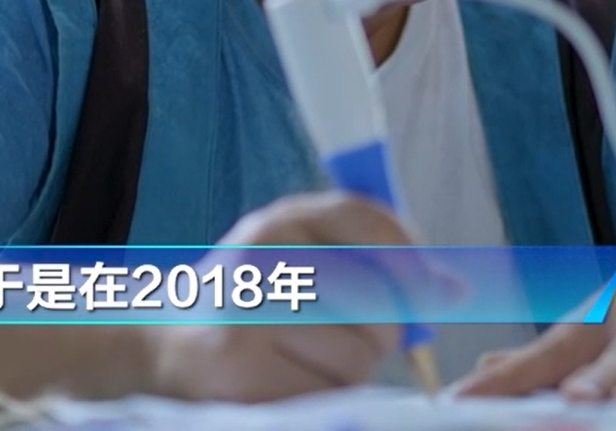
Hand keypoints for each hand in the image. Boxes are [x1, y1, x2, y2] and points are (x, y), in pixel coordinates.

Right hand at [142, 191, 415, 402]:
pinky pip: (327, 392)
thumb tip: (453, 290)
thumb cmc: (250, 302)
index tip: (428, 292)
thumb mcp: (299, 257)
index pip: (367, 221)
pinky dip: (325, 396)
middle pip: (374, 298)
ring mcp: (248, 312)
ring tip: (314, 360)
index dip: (411, 261)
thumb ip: (373, 262)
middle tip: (361, 339)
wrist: (162, 344)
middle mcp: (261, 255)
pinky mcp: (241, 367)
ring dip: (353, 370)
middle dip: (384, 330)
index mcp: (279, 219)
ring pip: (357, 355)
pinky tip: (294, 380)